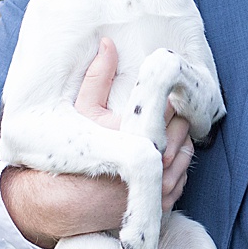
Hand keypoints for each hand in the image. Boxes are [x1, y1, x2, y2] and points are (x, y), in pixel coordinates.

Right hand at [0, 40, 195, 241]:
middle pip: (184, 132)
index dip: (171, 100)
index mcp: (138, 139)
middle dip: (177, 120)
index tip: (167, 93)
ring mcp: (161, 189)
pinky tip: (160, 157)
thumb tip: (108, 43)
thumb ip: (97, 77)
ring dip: (179, 142)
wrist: (60, 205)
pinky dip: (176, 166)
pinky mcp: (163, 204)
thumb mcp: (80, 112)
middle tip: (166, 110)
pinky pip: (182, 178)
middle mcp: (154, 167)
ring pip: (187, 155)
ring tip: (163, 132)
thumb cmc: (70, 155)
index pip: (172, 111)